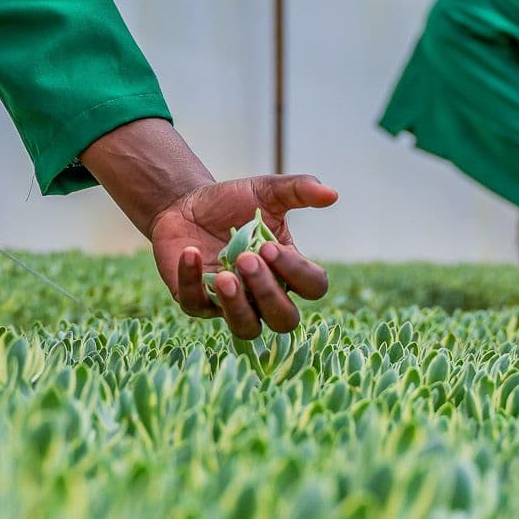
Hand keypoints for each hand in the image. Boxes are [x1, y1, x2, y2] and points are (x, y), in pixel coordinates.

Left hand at [152, 175, 335, 338]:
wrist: (186, 203)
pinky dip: (192, 282)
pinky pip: (196, 306)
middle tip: (247, 259)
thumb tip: (332, 194)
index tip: (269, 246)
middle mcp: (263, 294)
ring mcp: (231, 303)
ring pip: (246, 328)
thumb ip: (298, 190)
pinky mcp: (196, 301)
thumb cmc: (232, 202)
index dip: (298, 272)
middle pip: (284, 319)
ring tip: (225, 277)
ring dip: (237, 306)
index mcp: (288, 269)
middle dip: (269, 294)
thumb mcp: (266, 191)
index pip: (312, 286)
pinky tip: (191, 253)